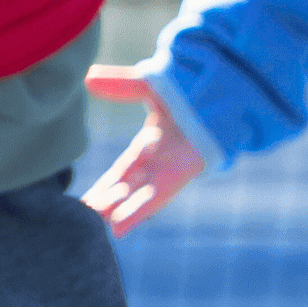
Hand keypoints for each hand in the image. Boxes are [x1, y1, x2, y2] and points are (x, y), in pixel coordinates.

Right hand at [82, 66, 206, 234]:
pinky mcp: (188, 170)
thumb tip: (88, 78)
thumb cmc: (193, 85)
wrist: (228, 85)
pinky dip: (138, 210)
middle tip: (79, 221)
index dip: (103, 189)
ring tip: (94, 228)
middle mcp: (161, 161)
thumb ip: (121, 84)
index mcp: (150, 144)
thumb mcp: (150, 85)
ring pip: (139, 196)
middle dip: (106, 204)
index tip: (83, 204)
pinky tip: (118, 228)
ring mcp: (174, 167)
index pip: (120, 173)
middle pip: (127, 188)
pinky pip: (158, 195)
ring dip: (118, 211)